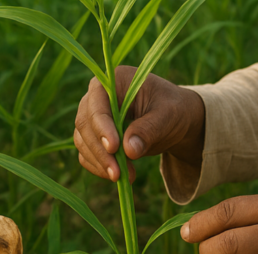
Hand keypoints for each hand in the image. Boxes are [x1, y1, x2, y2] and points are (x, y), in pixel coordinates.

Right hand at [74, 65, 204, 181]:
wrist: (173, 119)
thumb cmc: (172, 109)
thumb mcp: (169, 115)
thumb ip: (150, 128)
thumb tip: (129, 150)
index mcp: (114, 80)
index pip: (99, 104)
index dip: (103, 126)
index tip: (115, 148)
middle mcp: (96, 97)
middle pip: (86, 124)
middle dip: (100, 151)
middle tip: (118, 173)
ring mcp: (92, 117)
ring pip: (83, 141)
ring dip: (100, 162)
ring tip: (123, 177)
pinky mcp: (93, 136)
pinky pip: (87, 154)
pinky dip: (99, 167)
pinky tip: (118, 176)